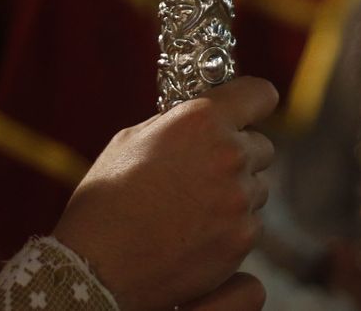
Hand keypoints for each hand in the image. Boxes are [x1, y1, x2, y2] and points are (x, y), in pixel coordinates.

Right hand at [53, 77, 277, 310]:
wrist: (99, 265)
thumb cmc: (107, 199)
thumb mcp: (132, 140)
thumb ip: (176, 125)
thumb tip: (197, 122)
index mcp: (202, 121)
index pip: (260, 95)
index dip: (253, 103)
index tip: (248, 112)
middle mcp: (229, 155)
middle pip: (261, 147)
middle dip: (239, 155)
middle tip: (204, 170)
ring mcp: (239, 200)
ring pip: (256, 188)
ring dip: (235, 193)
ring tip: (193, 207)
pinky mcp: (242, 238)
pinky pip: (250, 223)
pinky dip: (231, 227)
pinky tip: (195, 233)